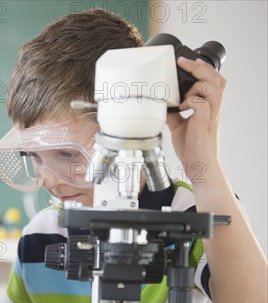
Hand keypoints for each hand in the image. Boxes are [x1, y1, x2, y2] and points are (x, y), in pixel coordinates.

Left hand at [166, 56, 226, 180]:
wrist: (199, 166)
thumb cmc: (192, 148)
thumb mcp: (179, 127)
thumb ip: (173, 114)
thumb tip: (160, 105)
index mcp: (208, 108)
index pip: (213, 82)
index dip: (202, 69)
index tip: (185, 61)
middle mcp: (212, 109)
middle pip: (217, 79)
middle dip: (201, 67)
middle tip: (184, 62)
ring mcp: (210, 116)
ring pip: (214, 88)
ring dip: (197, 84)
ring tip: (184, 94)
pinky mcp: (204, 124)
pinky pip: (202, 104)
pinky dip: (191, 101)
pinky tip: (182, 108)